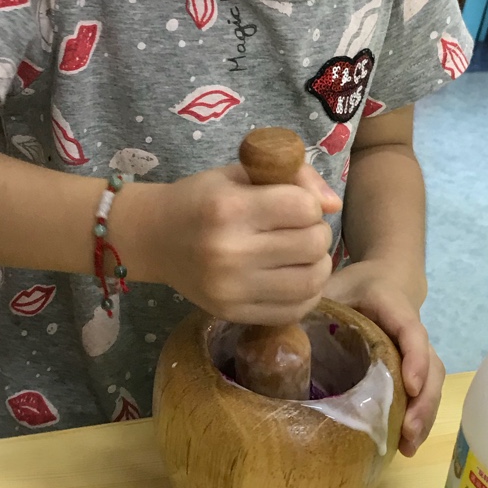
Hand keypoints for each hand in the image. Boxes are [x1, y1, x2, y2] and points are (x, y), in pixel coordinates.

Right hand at [144, 163, 340, 323]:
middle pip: (312, 245)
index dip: (309, 203)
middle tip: (302, 230)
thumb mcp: (241, 173)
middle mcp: (230, 252)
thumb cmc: (201, 198)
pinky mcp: (233, 314)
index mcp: (230, 209)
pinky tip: (293, 278)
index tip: (295, 205)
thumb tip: (334, 204)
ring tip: (303, 255)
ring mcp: (231, 289)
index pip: (304, 207)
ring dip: (318, 265)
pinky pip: (294, 310)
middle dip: (317, 233)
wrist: (153, 237)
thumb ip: (292, 176)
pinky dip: (306, 294)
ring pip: (311, 281)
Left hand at [321, 262, 444, 456]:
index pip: (411, 330)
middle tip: (408, 431)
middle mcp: (412, 332)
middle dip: (424, 400)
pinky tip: (405, 445)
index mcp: (393, 307)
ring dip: (424, 415)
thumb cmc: (354, 285)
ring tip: (408, 447)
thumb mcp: (333, 286)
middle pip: (431, 365)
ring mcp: (416, 353)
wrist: (385, 280)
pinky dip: (418, 419)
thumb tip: (280, 334)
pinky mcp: (412, 370)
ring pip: (433, 382)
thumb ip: (314, 303)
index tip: (410, 386)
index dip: (415, 358)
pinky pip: (424, 392)